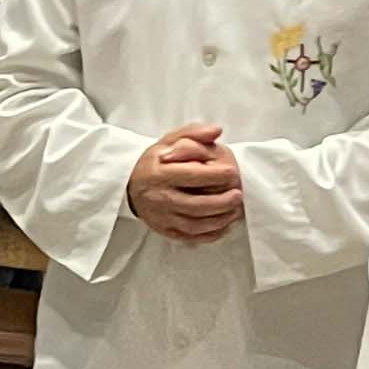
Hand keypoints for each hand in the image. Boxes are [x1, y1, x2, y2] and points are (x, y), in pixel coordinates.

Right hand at [126, 126, 243, 244]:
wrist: (130, 185)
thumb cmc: (156, 162)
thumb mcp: (170, 141)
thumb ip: (194, 133)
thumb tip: (217, 131)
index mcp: (160, 173)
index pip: (190, 176)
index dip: (214, 175)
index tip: (232, 172)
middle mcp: (159, 197)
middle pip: (195, 205)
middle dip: (221, 202)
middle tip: (238, 194)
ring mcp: (162, 217)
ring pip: (194, 225)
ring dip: (219, 220)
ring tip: (235, 211)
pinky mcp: (165, 230)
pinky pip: (190, 237)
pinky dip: (209, 235)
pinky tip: (223, 226)